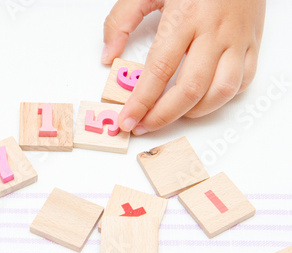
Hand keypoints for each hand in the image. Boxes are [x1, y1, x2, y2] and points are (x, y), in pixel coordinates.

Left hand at [102, 0, 264, 134]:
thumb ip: (121, 20)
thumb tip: (108, 55)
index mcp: (184, 18)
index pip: (159, 70)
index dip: (142, 102)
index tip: (127, 120)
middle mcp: (214, 32)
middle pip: (190, 89)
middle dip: (163, 116)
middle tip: (143, 126)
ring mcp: (237, 39)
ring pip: (221, 91)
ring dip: (193, 112)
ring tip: (171, 114)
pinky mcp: (252, 43)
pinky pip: (242, 81)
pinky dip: (221, 98)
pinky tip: (201, 99)